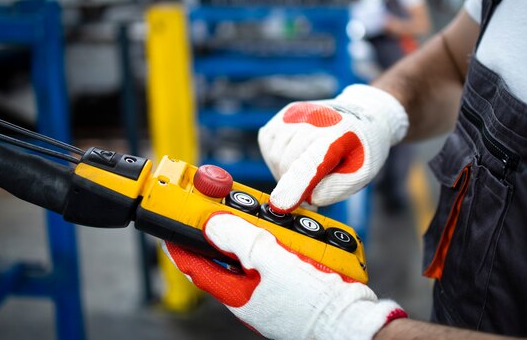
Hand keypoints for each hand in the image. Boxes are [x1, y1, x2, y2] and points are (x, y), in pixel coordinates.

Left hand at [162, 213, 406, 339]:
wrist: (354, 320)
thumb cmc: (315, 302)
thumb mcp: (271, 262)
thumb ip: (240, 239)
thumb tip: (212, 222)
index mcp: (238, 292)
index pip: (197, 265)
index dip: (181, 242)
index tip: (172, 222)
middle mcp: (250, 293)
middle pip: (227, 255)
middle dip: (226, 228)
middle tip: (226, 205)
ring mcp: (272, 290)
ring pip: (255, 253)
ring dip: (258, 232)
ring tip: (270, 219)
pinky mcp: (292, 285)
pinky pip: (278, 258)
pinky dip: (280, 241)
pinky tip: (294, 234)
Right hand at [258, 84, 407, 212]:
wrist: (363, 115)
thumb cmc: (361, 149)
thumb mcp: (360, 175)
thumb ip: (333, 189)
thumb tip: (305, 198)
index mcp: (339, 136)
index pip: (311, 162)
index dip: (295, 185)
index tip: (281, 205)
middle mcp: (315, 118)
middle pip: (287, 163)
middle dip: (294, 183)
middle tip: (311, 186)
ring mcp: (298, 112)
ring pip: (275, 154)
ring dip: (285, 170)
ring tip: (306, 169)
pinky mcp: (286, 112)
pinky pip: (268, 141)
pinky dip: (276, 154)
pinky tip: (295, 155)